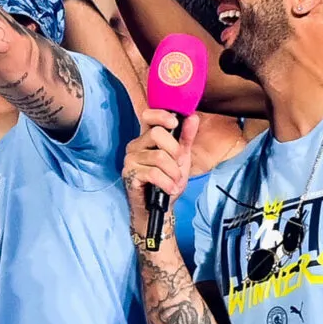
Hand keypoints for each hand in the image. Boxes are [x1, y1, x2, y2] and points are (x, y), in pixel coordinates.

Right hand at [122, 109, 199, 232]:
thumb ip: (186, 137)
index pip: (148, 116)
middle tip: (178, 166)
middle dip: (175, 151)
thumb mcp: (181, 158)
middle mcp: (135, 146)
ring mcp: (130, 160)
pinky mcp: (130, 174)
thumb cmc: (167, 180)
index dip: (161, 115)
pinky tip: (169, 189)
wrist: (159, 207)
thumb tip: (193, 117)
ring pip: (159, 157)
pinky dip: (167, 183)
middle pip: (157, 134)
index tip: (175, 123)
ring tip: (174, 181)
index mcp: (146, 138)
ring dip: (173, 173)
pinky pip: (153, 173)